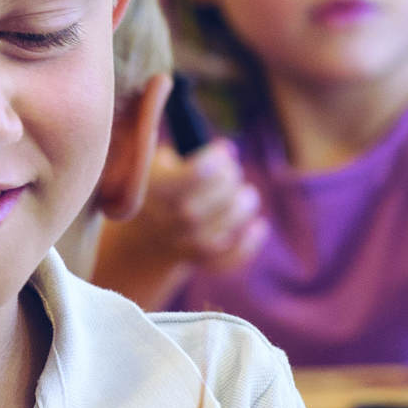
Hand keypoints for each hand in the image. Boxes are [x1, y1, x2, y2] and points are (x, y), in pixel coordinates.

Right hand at [115, 139, 269, 276]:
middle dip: (227, 185)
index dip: (214, 161)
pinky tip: (258, 226)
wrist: (149, 229)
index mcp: (151, 189)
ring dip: (241, 212)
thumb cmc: (164, 181)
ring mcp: (179, 246)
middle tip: (234, 172)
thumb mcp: (161, 158)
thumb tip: (228, 152)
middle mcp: (162, 222)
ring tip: (248, 195)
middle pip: (197, 211)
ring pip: (214, 238)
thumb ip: (188, 146)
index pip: (187, 178)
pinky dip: (246, 246)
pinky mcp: (198, 261)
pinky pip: (224, 261)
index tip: (225, 150)